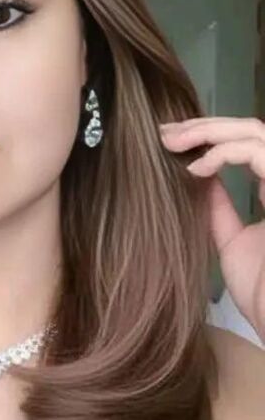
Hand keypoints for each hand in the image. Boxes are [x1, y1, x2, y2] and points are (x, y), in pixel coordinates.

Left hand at [160, 116, 264, 342]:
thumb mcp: (232, 242)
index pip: (247, 145)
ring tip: (173, 141)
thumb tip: (200, 175)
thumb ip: (219, 208)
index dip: (209, 136)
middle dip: (204, 125)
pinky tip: (196, 169)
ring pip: (256, 131)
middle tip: (165, 131)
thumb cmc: (262, 294)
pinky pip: (259, 152)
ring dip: (209, 130)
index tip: (170, 140)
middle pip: (251, 130)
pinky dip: (224, 152)